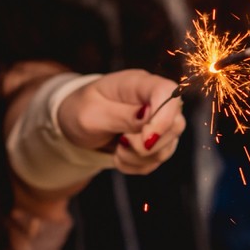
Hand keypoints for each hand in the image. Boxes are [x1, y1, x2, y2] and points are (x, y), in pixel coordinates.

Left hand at [55, 69, 185, 175]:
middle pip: (175, 124)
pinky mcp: (155, 140)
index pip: (167, 92)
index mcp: (138, 84)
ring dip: (139, 158)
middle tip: (122, 144)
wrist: (73, 122)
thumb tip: (148, 116)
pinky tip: (120, 155)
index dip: (164, 116)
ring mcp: (157, 120)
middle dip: (148, 145)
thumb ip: (121, 116)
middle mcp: (153, 100)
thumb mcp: (92, 113)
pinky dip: (137, 164)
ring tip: (117, 149)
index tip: (145, 138)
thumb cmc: (80, 109)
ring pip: (167, 147)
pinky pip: (156, 160)